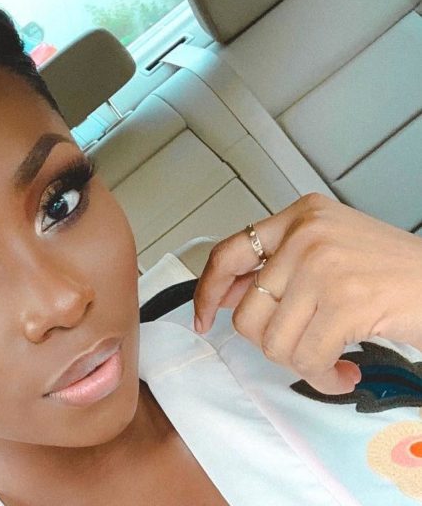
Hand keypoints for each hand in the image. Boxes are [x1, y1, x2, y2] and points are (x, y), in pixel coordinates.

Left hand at [193, 193, 421, 394]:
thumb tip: (222, 297)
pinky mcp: (347, 300)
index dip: (207, 291)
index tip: (201, 319)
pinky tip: (344, 374)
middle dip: (273, 345)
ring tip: (330, 363)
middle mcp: (307, 233)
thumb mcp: (329, 251)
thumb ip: (278, 267)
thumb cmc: (392, 274)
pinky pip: (307, 359)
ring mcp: (325, 265)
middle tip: (305, 349)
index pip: (229, 253)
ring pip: (273, 341)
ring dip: (301, 367)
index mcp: (300, 216)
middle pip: (248, 312)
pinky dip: (322, 378)